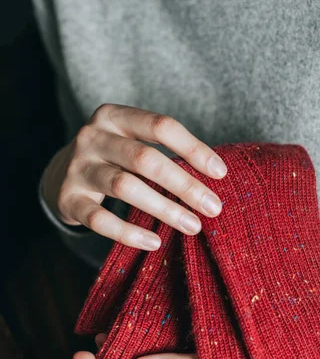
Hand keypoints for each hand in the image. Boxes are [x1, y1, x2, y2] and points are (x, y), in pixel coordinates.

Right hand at [42, 104, 226, 248]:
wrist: (59, 174)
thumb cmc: (113, 158)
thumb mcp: (132, 143)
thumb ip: (164, 154)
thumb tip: (214, 181)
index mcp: (114, 116)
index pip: (160, 126)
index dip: (193, 149)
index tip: (221, 173)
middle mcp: (93, 137)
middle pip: (145, 159)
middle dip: (184, 184)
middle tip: (213, 207)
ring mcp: (77, 167)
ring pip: (125, 187)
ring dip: (164, 208)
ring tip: (192, 226)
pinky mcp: (68, 198)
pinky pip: (99, 219)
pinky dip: (129, 233)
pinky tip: (154, 242)